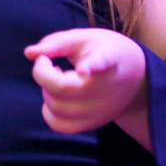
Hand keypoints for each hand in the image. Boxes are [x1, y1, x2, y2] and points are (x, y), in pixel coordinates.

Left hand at [24, 28, 147, 133]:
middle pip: (62, 88)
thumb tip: (29, 53)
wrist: (136, 77)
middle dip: (43, 73)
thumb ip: (56, 42)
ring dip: (46, 90)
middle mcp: (106, 90)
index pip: (101, 63)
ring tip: (58, 75)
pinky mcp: (93, 124)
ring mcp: (100, 111)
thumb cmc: (104, 52)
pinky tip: (55, 95)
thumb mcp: (85, 38)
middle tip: (46, 61)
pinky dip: (48, 111)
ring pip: (56, 107)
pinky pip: (60, 126)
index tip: (84, 69)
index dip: (91, 66)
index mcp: (109, 59)